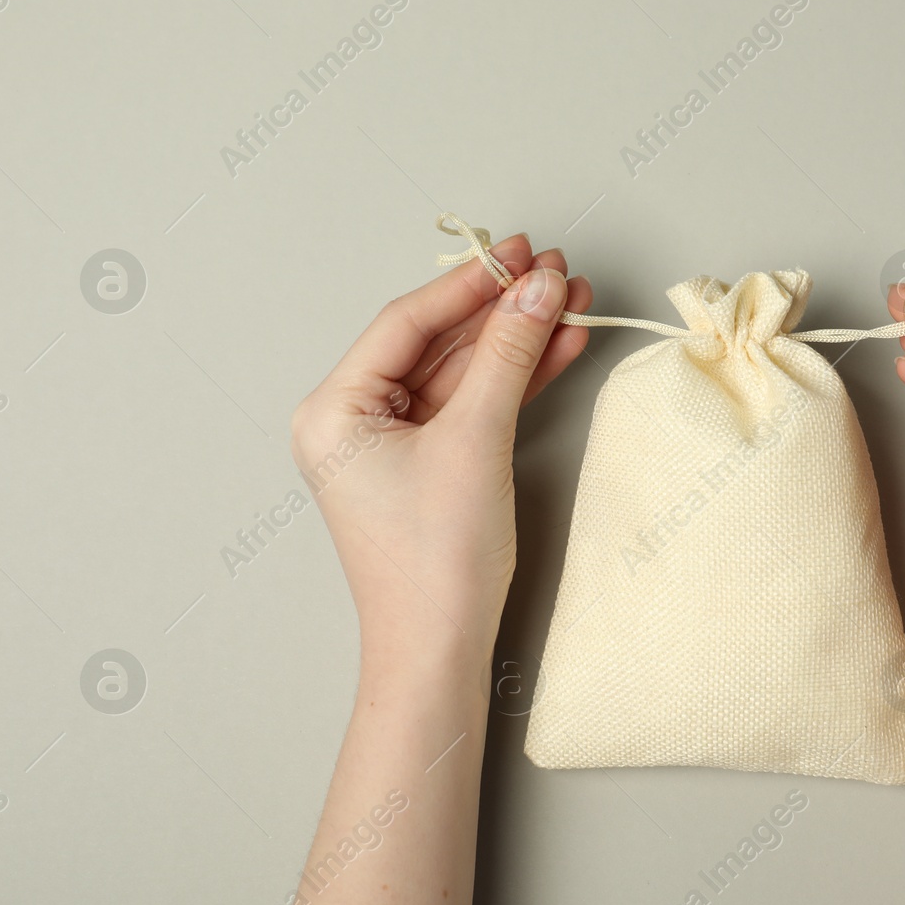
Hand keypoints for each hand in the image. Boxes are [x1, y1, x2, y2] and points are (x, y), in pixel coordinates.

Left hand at [290, 233, 591, 665]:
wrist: (440, 648)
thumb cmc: (435, 562)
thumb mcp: (475, 440)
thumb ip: (508, 356)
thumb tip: (538, 291)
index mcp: (334, 409)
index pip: (406, 322)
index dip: (469, 283)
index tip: (519, 256)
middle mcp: (353, 420)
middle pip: (436, 341)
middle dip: (501, 308)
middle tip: (553, 272)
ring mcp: (392, 443)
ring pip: (461, 370)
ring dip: (517, 339)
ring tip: (570, 302)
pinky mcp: (428, 464)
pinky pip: (471, 404)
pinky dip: (514, 379)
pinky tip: (557, 347)